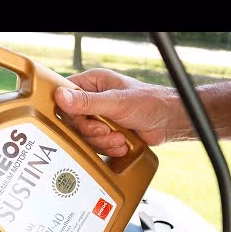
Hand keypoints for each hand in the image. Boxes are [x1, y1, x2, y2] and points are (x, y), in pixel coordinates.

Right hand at [54, 68, 188, 156]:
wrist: (169, 122)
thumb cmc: (150, 102)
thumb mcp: (116, 102)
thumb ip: (87, 102)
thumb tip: (61, 97)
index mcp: (92, 83)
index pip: (66, 98)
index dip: (71, 113)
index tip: (85, 120)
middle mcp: (93, 99)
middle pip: (74, 122)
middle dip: (92, 131)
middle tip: (106, 130)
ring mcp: (98, 117)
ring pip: (84, 136)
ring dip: (102, 142)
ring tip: (119, 138)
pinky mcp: (105, 133)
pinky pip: (95, 145)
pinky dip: (108, 148)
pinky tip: (121, 144)